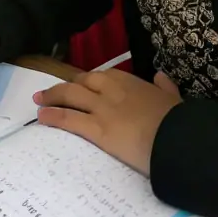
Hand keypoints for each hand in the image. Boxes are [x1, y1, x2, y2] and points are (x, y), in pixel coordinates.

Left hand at [35, 70, 182, 175]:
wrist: (178, 140)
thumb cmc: (178, 122)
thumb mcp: (174, 99)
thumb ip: (166, 87)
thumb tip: (161, 76)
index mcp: (131, 82)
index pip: (103, 76)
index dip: (89, 81)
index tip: (82, 84)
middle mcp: (112, 90)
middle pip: (81, 82)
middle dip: (65, 86)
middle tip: (52, 91)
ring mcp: (102, 108)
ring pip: (70, 96)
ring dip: (52, 96)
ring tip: (39, 100)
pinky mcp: (96, 129)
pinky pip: (69, 118)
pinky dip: (53, 116)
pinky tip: (42, 117)